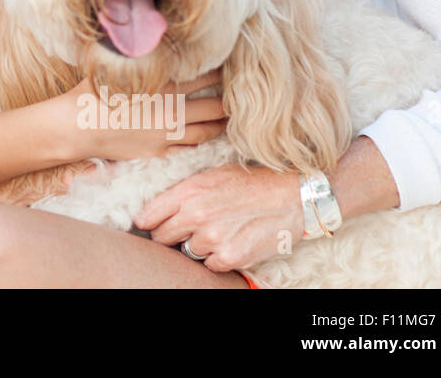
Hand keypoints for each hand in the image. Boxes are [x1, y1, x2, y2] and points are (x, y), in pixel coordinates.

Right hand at [61, 70, 227, 161]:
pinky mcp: (158, 153)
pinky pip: (188, 149)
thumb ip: (139, 58)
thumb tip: (147, 39)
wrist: (76, 128)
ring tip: (230, 118)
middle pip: (215, 108)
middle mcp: (171, 112)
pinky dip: (200, 141)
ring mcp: (166, 136)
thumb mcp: (117, 68)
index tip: (231, 66)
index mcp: (163, 88)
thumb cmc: (91, 92)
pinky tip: (204, 136)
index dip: (222, 71)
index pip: (206, 77)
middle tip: (243, 96)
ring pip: (207, 131)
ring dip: (221, 124)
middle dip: (231, 102)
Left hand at [134, 163, 302, 271]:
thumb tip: (158, 207)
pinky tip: (232, 242)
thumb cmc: (252, 183)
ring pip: (187, 252)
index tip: (150, 225)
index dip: (147, 222)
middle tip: (187, 230)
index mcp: (189, 191)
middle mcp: (197, 215)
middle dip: (170, 235)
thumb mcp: (213, 175)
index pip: (148, 216)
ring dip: (198, 246)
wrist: (293, 197)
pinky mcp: (231, 257)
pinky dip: (217, 258)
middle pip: (161, 238)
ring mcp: (213, 238)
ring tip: (219, 231)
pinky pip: (209, 265)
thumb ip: (184, 191)